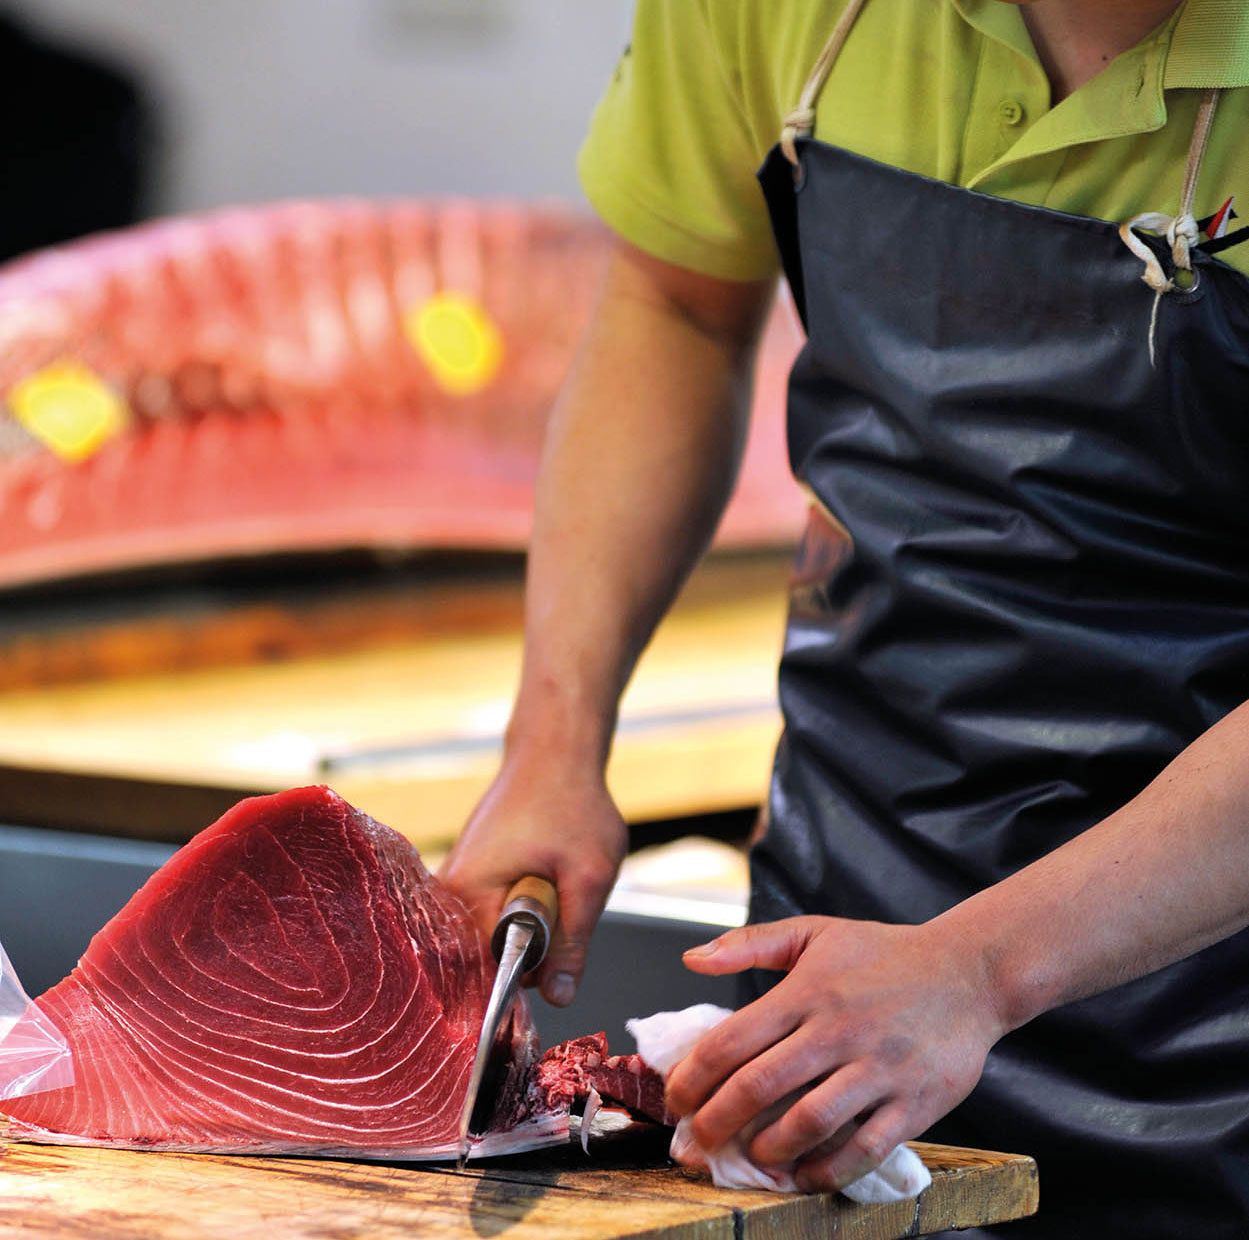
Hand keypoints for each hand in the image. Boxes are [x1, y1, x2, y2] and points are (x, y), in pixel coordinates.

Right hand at [438, 751, 626, 1007]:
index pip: (488, 971)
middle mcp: (449, 891)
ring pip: (495, 937)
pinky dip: (523, 911)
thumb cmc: (573, 803)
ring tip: (554, 884)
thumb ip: (573, 942)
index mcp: (469, 893)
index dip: (528, 979)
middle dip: (531, 952)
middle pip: (488, 958)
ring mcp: (456, 883)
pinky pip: (493, 916)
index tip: (557, 970)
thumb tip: (558, 998)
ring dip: (531, 929)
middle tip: (563, 906)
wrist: (555, 752)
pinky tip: (542, 881)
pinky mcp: (468, 877)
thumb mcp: (590, 877)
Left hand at [664, 916, 1004, 1191]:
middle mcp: (838, 1030)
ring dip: (766, 1150)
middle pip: (759, 1086)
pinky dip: (827, 1171)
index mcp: (808, 990)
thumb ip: (751, 942)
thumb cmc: (884, 953)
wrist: (969, 972)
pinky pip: (863, 1149)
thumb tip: (692, 959)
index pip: (733, 1038)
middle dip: (716, 1122)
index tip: (675, 1098)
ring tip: (748, 1158)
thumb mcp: (815, 931)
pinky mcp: (913, 1103)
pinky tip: (803, 1175)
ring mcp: (877, 1069)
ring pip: (807, 1122)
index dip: (694, 1075)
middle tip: (696, 1142)